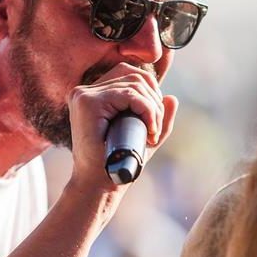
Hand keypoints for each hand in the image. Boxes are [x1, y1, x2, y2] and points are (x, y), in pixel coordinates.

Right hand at [68, 62, 177, 186]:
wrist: (97, 184)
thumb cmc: (118, 162)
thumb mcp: (143, 137)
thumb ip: (158, 118)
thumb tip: (172, 98)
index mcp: (93, 94)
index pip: (129, 73)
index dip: (150, 91)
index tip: (153, 120)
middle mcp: (85, 90)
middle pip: (134, 75)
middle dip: (154, 100)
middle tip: (155, 128)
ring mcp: (85, 94)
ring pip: (135, 85)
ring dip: (153, 108)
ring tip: (152, 131)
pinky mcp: (88, 103)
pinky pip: (130, 95)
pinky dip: (147, 111)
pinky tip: (150, 130)